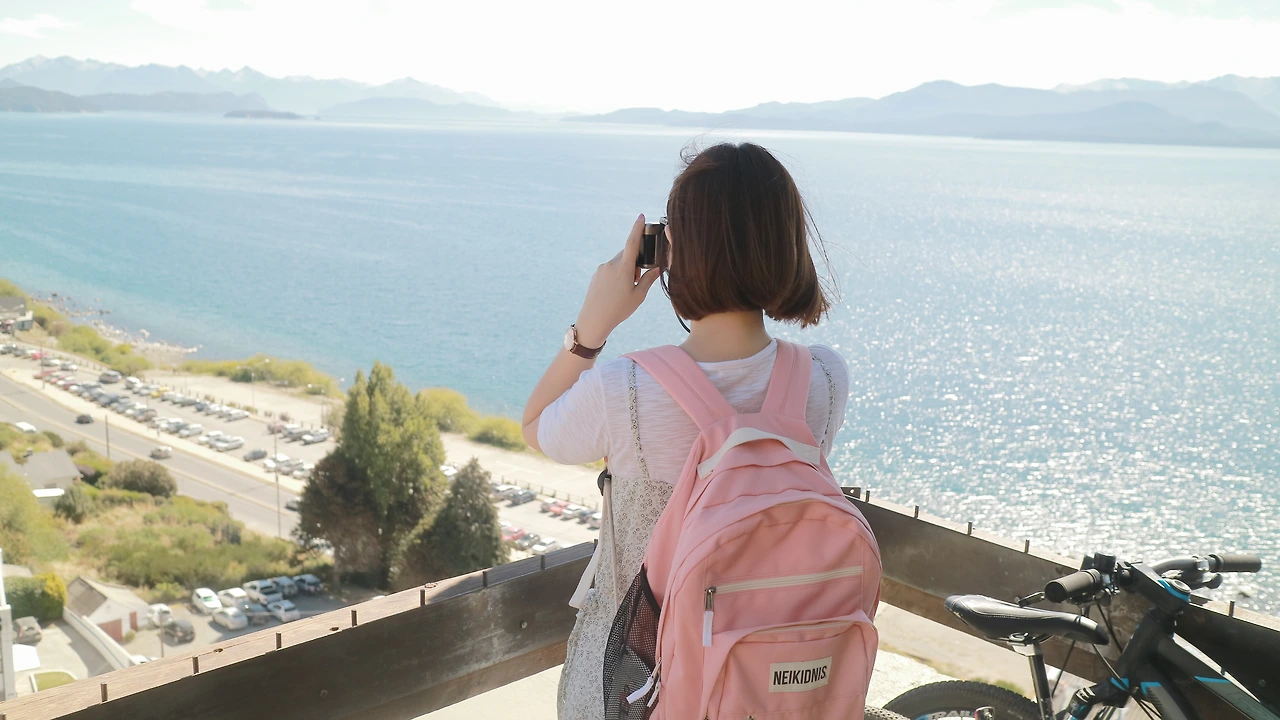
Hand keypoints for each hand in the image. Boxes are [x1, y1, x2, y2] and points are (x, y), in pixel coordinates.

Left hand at [574, 214, 662, 346]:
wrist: (593, 320)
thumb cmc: (618, 310)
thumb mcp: (638, 296)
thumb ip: (648, 279)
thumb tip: (659, 268)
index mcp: (624, 268)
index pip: (632, 243)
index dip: (637, 228)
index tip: (640, 216)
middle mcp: (611, 265)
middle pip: (627, 254)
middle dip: (634, 262)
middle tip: (636, 280)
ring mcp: (602, 269)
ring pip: (619, 262)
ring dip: (625, 269)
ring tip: (624, 289)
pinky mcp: (596, 274)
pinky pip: (610, 268)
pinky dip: (616, 274)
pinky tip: (615, 291)